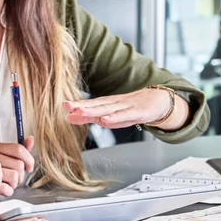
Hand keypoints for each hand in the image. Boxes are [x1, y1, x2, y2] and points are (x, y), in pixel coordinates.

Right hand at [0, 137, 34, 188]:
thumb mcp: (4, 156)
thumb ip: (19, 149)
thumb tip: (30, 140)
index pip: (18, 149)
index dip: (29, 159)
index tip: (28, 166)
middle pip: (19, 165)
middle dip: (20, 174)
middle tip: (13, 175)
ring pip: (15, 177)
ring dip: (14, 183)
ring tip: (6, 181)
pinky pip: (7, 189)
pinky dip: (8, 191)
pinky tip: (2, 188)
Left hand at [62, 88, 187, 130]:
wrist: (157, 101)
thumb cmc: (131, 109)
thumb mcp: (109, 115)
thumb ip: (90, 117)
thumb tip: (69, 118)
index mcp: (105, 104)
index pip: (88, 105)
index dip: (76, 106)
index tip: (63, 106)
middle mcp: (113, 104)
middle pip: (95, 105)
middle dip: (80, 106)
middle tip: (66, 105)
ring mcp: (125, 107)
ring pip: (107, 109)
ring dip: (93, 110)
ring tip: (80, 111)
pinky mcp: (137, 112)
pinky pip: (124, 115)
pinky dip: (114, 117)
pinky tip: (105, 119)